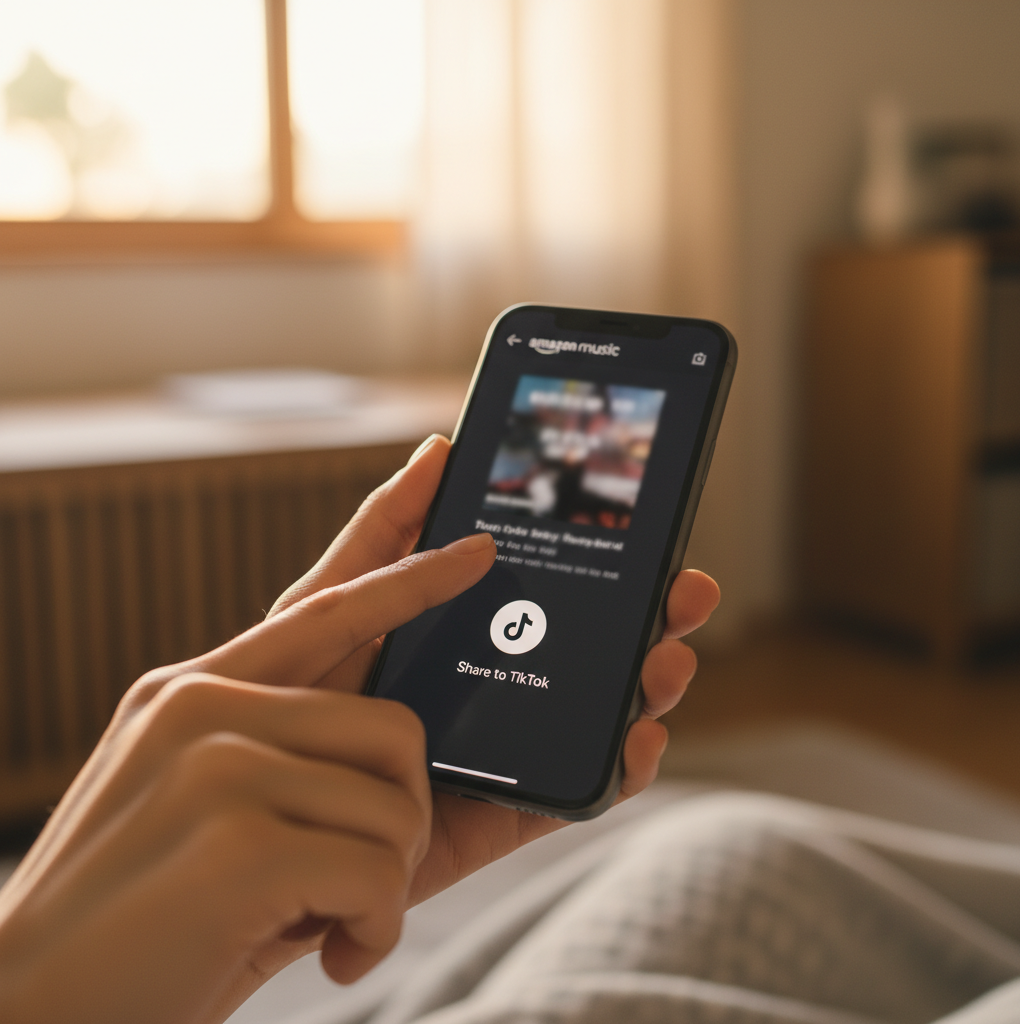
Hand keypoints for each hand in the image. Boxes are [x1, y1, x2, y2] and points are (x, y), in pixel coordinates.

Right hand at [0, 524, 495, 1023]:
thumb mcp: (215, 813)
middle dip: (406, 811)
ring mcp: (213, 759)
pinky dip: (375, 928)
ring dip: (386, 879)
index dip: (393, 532)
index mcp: (200, 692)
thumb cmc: (148, 922)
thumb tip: (402, 741)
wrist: (33, 1016)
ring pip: (397, 795)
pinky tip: (330, 952)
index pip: (322, 592)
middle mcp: (203, 704)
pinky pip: (380, 867)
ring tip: (329, 922)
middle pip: (396, 719)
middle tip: (371, 874)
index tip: (440, 464)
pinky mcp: (232, 833)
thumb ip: (290, 755)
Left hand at [264, 434, 719, 903]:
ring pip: (599, 710)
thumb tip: (438, 449)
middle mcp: (500, 681)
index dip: (607, 558)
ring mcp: (508, 748)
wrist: (253, 816)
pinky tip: (639, 737)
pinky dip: (620, 768)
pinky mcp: (505, 813)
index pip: (555, 586)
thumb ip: (384, 533)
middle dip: (651, 616)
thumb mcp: (330, 603)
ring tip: (668, 659)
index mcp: (467, 629)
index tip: (650, 525)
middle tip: (686, 589)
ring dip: (649, 682)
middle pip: (594, 645)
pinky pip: (575, 790)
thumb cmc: (285, 699)